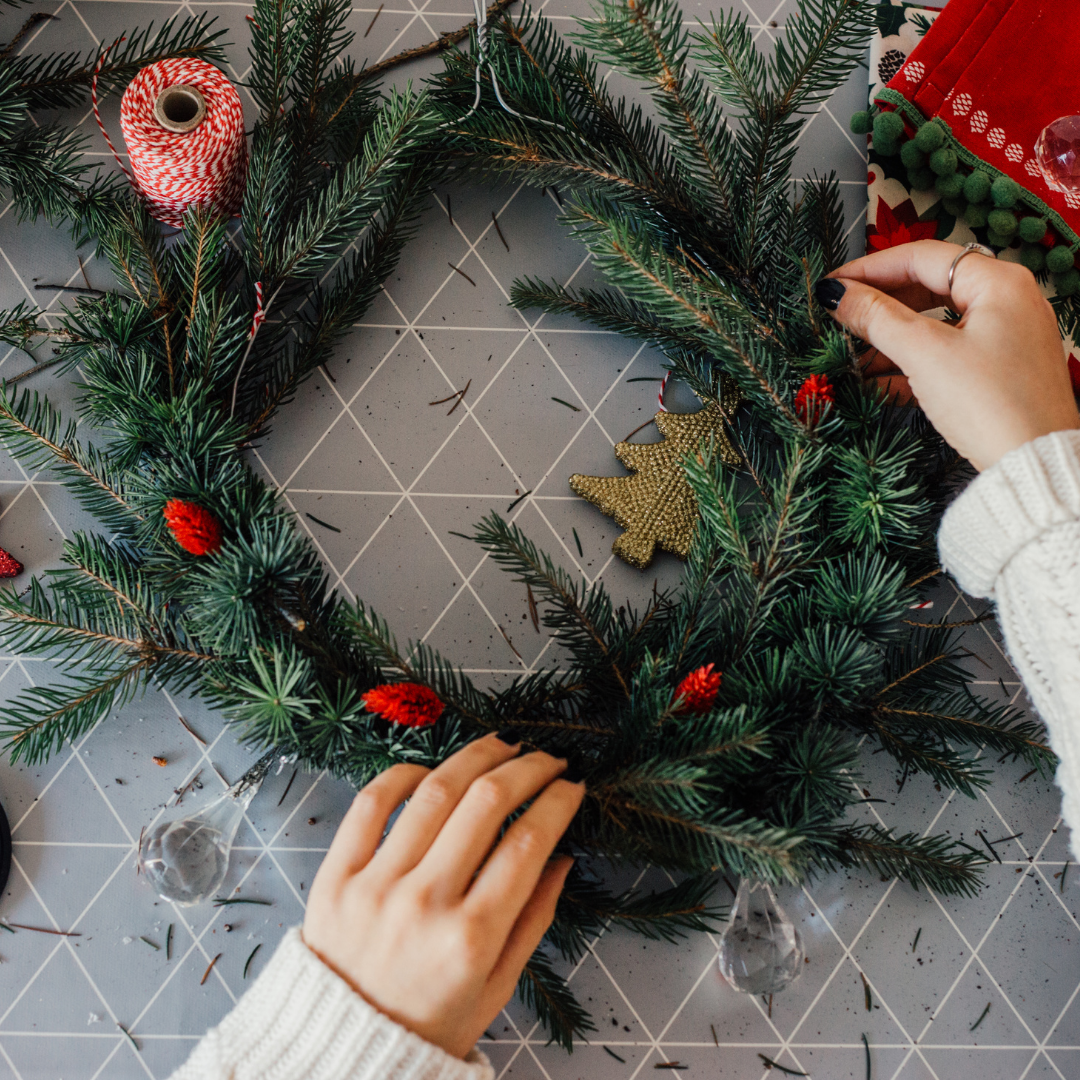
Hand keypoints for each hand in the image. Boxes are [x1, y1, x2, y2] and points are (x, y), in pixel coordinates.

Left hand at [302, 733, 583, 1058]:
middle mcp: (424, 904)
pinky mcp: (336, 876)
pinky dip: (403, 774)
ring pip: (433, 791)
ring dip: (475, 757)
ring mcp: (375, 885)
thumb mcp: (496, 988)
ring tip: (501, 746)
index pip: (528, 843)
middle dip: (527, 768)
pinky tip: (432, 770)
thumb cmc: (428, 1024)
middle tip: (548, 759)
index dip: (558, 803)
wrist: (341, 1051)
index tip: (573, 786)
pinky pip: (370, 804)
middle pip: (485, 803)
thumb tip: (562, 856)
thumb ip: (533, 920)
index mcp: (471, 939)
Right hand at [819, 239, 1079, 470]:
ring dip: (891, 337)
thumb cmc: (990, 403)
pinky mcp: (1000, 371)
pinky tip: (876, 379)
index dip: (870, 269)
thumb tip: (836, 294)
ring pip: (936, 323)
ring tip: (850, 352)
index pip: (922, 257)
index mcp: (999, 282)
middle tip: (839, 316)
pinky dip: (912, 361)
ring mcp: (1006, 337)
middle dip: (880, 304)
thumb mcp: (923, 354)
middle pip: (929, 287)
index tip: (833, 285)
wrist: (1032, 464)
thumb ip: (876, 318)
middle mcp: (1008, 301)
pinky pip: (947, 352)